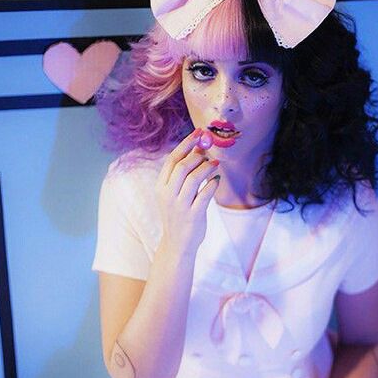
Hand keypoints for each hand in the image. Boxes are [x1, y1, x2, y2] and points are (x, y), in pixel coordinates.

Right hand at [155, 128, 220, 255]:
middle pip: (183, 166)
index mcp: (161, 187)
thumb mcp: (174, 194)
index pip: (172, 160)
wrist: (177, 244)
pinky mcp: (193, 215)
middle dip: (198, 154)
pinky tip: (216, 180)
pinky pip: (205, 194)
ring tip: (215, 164)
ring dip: (207, 167)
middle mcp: (168, 195)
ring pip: (194, 178)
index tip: (198, 133)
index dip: (186, 144)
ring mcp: (180, 206)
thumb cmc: (178, 215)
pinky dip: (213, 184)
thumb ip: (183, 175)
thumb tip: (198, 150)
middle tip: (209, 149)